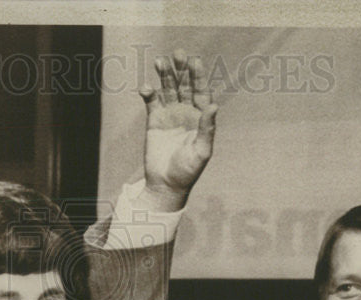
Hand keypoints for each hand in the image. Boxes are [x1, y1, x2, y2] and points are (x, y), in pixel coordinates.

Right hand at [139, 50, 217, 210]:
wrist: (166, 184)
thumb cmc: (188, 170)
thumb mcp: (201, 151)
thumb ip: (207, 128)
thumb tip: (213, 106)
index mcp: (201, 117)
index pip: (200, 91)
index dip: (198, 75)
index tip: (194, 61)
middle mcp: (186, 112)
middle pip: (184, 85)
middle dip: (181, 69)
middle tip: (177, 54)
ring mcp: (170, 115)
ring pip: (168, 89)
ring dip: (164, 75)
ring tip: (160, 61)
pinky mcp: (154, 120)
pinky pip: (152, 102)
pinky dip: (149, 93)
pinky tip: (146, 88)